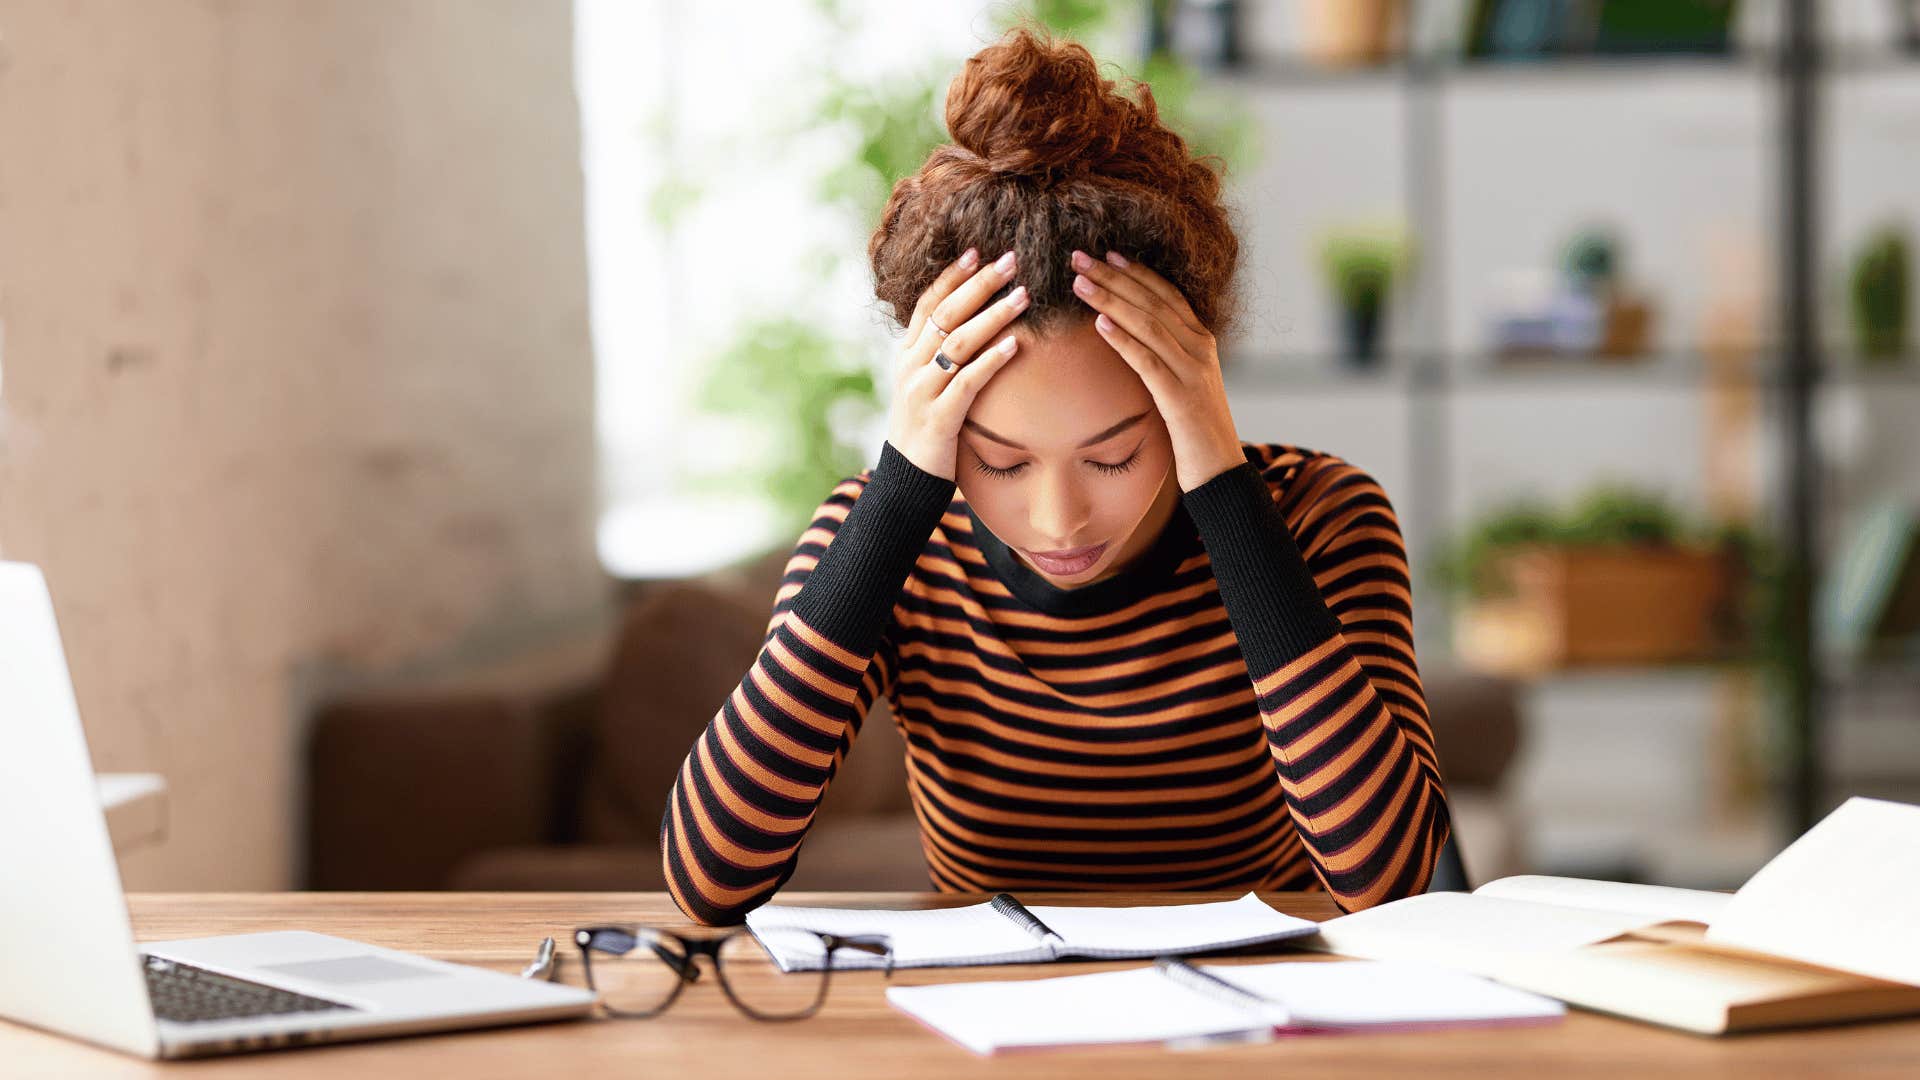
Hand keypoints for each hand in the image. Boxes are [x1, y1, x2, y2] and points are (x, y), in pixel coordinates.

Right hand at [886, 247, 1029, 480]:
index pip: (928, 304)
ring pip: (958, 343)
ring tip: (1024, 296)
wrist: (907, 480)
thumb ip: (945, 356)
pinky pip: (967, 382)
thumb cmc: (928, 430)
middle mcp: (910, 367)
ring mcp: (922, 391)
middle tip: (1012, 261)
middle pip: (947, 314)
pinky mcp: (938, 418)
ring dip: (994, 316)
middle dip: (980, 285)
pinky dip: (991, 361)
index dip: (951, 276)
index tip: (977, 252)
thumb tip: (976, 324)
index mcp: (907, 354)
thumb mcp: (929, 386)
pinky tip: (1015, 345)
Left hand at [1069, 249, 1245, 491]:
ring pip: (1149, 324)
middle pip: (1153, 301)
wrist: (1221, 470)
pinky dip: (1123, 340)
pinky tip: (1099, 325)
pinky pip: (1148, 362)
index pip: (1167, 294)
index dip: (1137, 272)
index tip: (1107, 254)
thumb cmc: (1194, 430)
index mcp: (1201, 341)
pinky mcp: (1182, 398)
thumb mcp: (1181, 384)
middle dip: (1114, 277)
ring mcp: (1194, 371)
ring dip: (1111, 300)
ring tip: (1079, 283)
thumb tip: (1128, 336)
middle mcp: (1200, 348)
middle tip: (1079, 256)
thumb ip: (1164, 357)